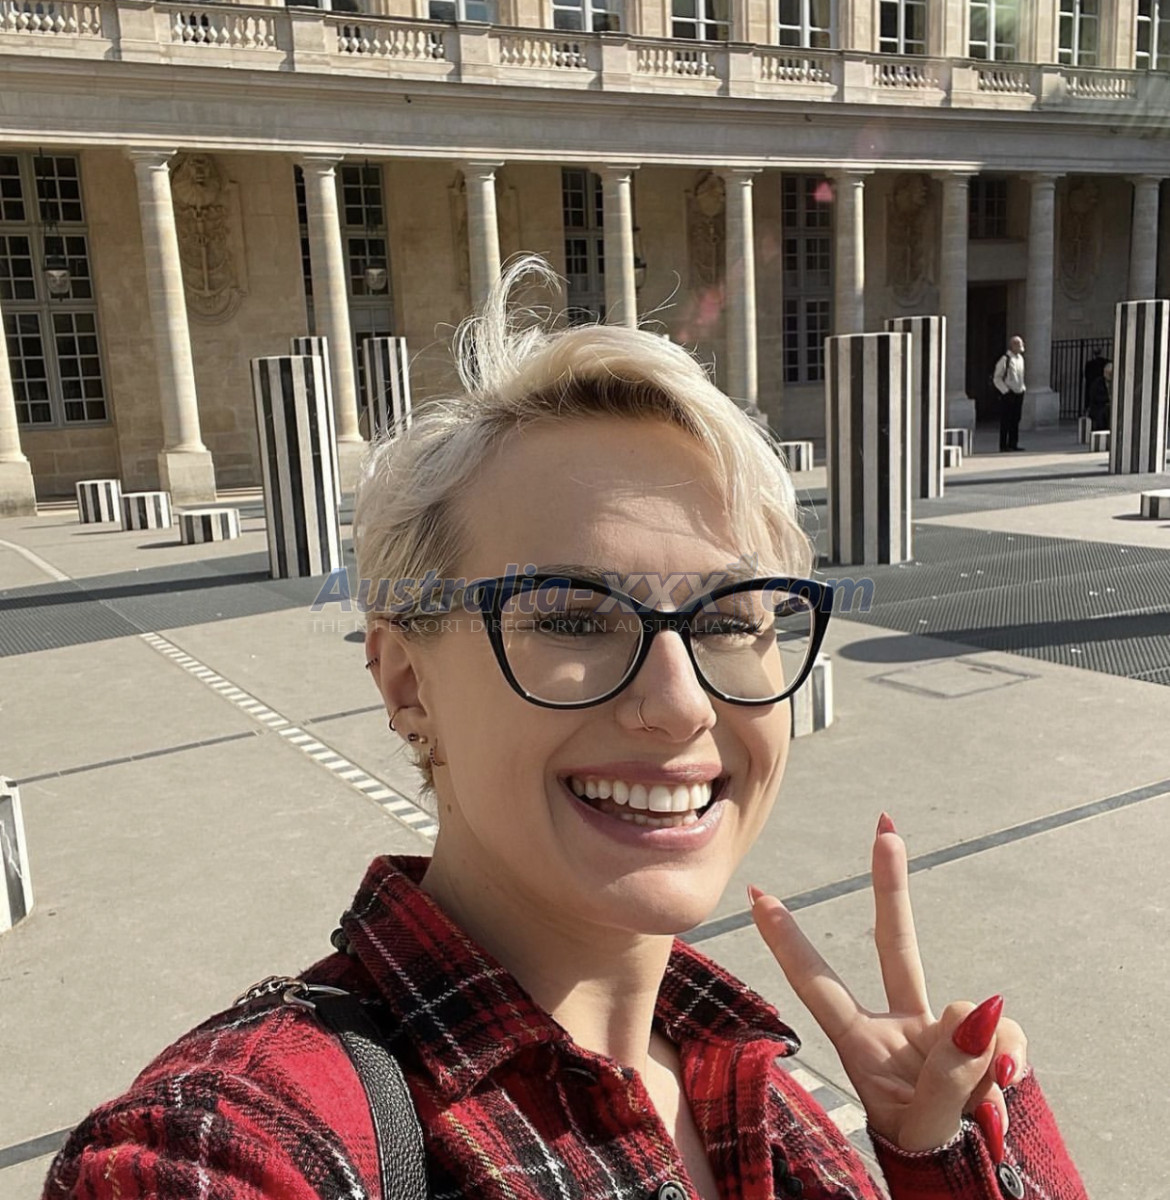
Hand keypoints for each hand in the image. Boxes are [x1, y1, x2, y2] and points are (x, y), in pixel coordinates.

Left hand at [748, 815, 1027, 1153]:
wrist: (967, 1184)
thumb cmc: (928, 1158)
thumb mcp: (923, 1125)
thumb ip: (947, 1072)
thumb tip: (978, 1011)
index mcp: (861, 1047)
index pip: (818, 986)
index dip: (787, 942)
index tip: (756, 894)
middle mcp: (897, 1027)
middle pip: (894, 944)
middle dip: (892, 885)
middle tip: (885, 826)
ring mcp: (942, 1033)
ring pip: (975, 1012)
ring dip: (986, 1059)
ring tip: (977, 1107)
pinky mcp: (988, 1043)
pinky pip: (1010, 1035)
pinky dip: (1013, 1061)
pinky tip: (1005, 1089)